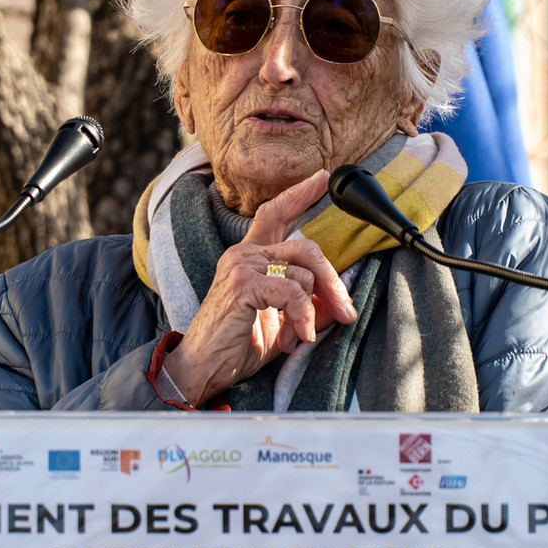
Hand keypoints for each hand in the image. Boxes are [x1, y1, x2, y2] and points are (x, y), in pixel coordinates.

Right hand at [162, 170, 357, 405]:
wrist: (201, 370)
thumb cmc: (237, 346)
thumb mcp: (282, 324)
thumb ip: (309, 307)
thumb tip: (339, 302)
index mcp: (250, 258)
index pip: (275, 214)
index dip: (300, 195)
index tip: (322, 178)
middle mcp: (243, 254)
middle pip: (306, 248)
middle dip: (333, 282)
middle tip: (346, 312)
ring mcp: (241, 266)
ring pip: (304, 274)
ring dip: (311, 311)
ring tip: (299, 336)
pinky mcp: (242, 285)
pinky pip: (292, 292)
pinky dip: (303, 317)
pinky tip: (297, 337)